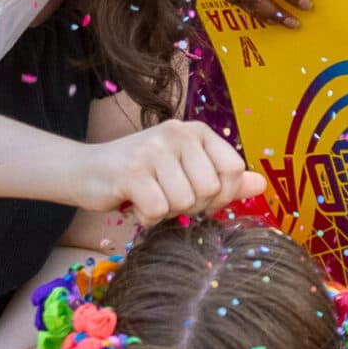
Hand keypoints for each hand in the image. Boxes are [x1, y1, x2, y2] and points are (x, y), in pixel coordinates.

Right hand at [64, 120, 265, 223]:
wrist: (85, 170)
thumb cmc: (142, 173)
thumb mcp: (186, 169)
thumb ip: (224, 177)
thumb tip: (261, 185)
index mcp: (196, 131)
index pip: (234, 168)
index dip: (223, 194)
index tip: (203, 198)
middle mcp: (177, 133)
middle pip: (210, 189)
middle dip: (191, 205)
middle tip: (166, 196)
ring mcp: (153, 150)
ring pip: (184, 203)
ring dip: (166, 211)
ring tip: (149, 196)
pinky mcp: (131, 172)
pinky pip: (157, 211)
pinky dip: (146, 217)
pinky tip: (134, 203)